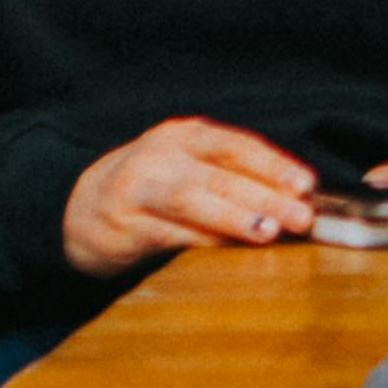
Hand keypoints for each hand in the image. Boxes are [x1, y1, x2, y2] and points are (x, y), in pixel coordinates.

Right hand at [62, 118, 316, 275]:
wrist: (79, 208)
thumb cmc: (152, 189)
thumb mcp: (189, 169)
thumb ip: (234, 180)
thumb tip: (296, 203)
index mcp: (185, 136)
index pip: (236, 145)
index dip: (273, 164)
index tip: (307, 184)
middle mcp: (161, 155)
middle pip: (218, 173)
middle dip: (264, 195)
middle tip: (300, 216)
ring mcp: (138, 187)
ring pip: (192, 198)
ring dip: (233, 216)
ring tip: (268, 232)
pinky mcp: (124, 223)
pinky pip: (169, 233)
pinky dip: (203, 242)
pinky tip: (230, 252)